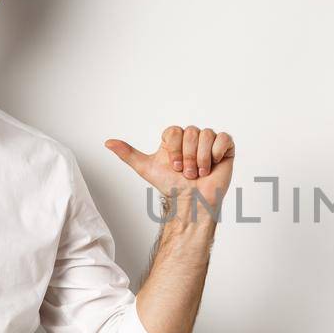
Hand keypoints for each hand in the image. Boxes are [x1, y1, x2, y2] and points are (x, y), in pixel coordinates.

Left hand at [104, 125, 234, 220]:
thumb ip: (128, 154)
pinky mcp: (226, 148)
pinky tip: (213, 165)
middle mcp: (193, 137)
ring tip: (200, 173)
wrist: (193, 202)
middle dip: (188, 157)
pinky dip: (217, 153)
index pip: (174, 130)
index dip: (174, 150)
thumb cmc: (172, 187)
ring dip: (201, 159)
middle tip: (187, 173)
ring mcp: (210, 142)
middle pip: (191, 132)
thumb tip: (107, 143)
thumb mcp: (146, 168)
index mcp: (176, 138)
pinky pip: (224, 139)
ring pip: (206, 135)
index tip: (174, 167)